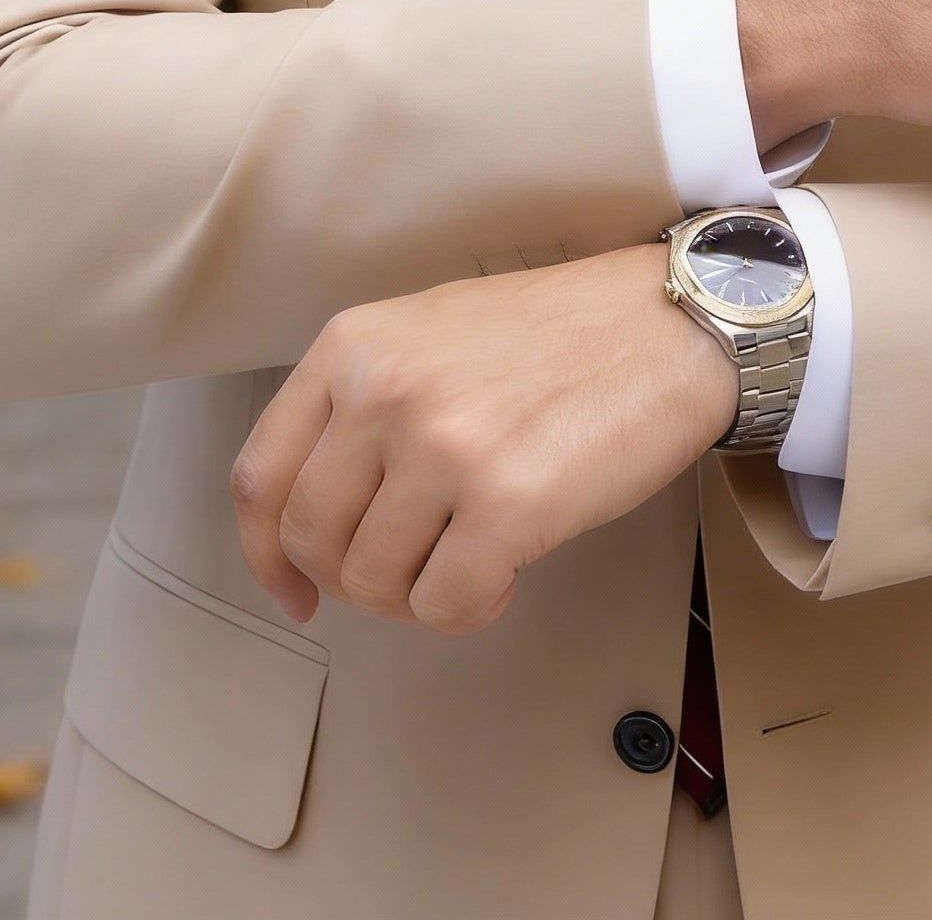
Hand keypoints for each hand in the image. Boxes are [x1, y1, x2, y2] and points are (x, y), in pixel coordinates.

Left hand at [231, 244, 736, 633]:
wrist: (670, 323)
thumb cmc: (559, 334)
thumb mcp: (431, 335)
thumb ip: (364, 404)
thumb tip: (318, 522)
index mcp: (354, 346)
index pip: (261, 475)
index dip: (266, 553)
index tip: (294, 590)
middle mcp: (384, 391)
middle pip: (311, 540)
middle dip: (354, 579)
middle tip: (412, 569)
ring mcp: (442, 447)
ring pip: (373, 583)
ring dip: (418, 592)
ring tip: (472, 554)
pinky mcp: (507, 503)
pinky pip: (444, 606)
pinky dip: (472, 608)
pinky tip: (507, 571)